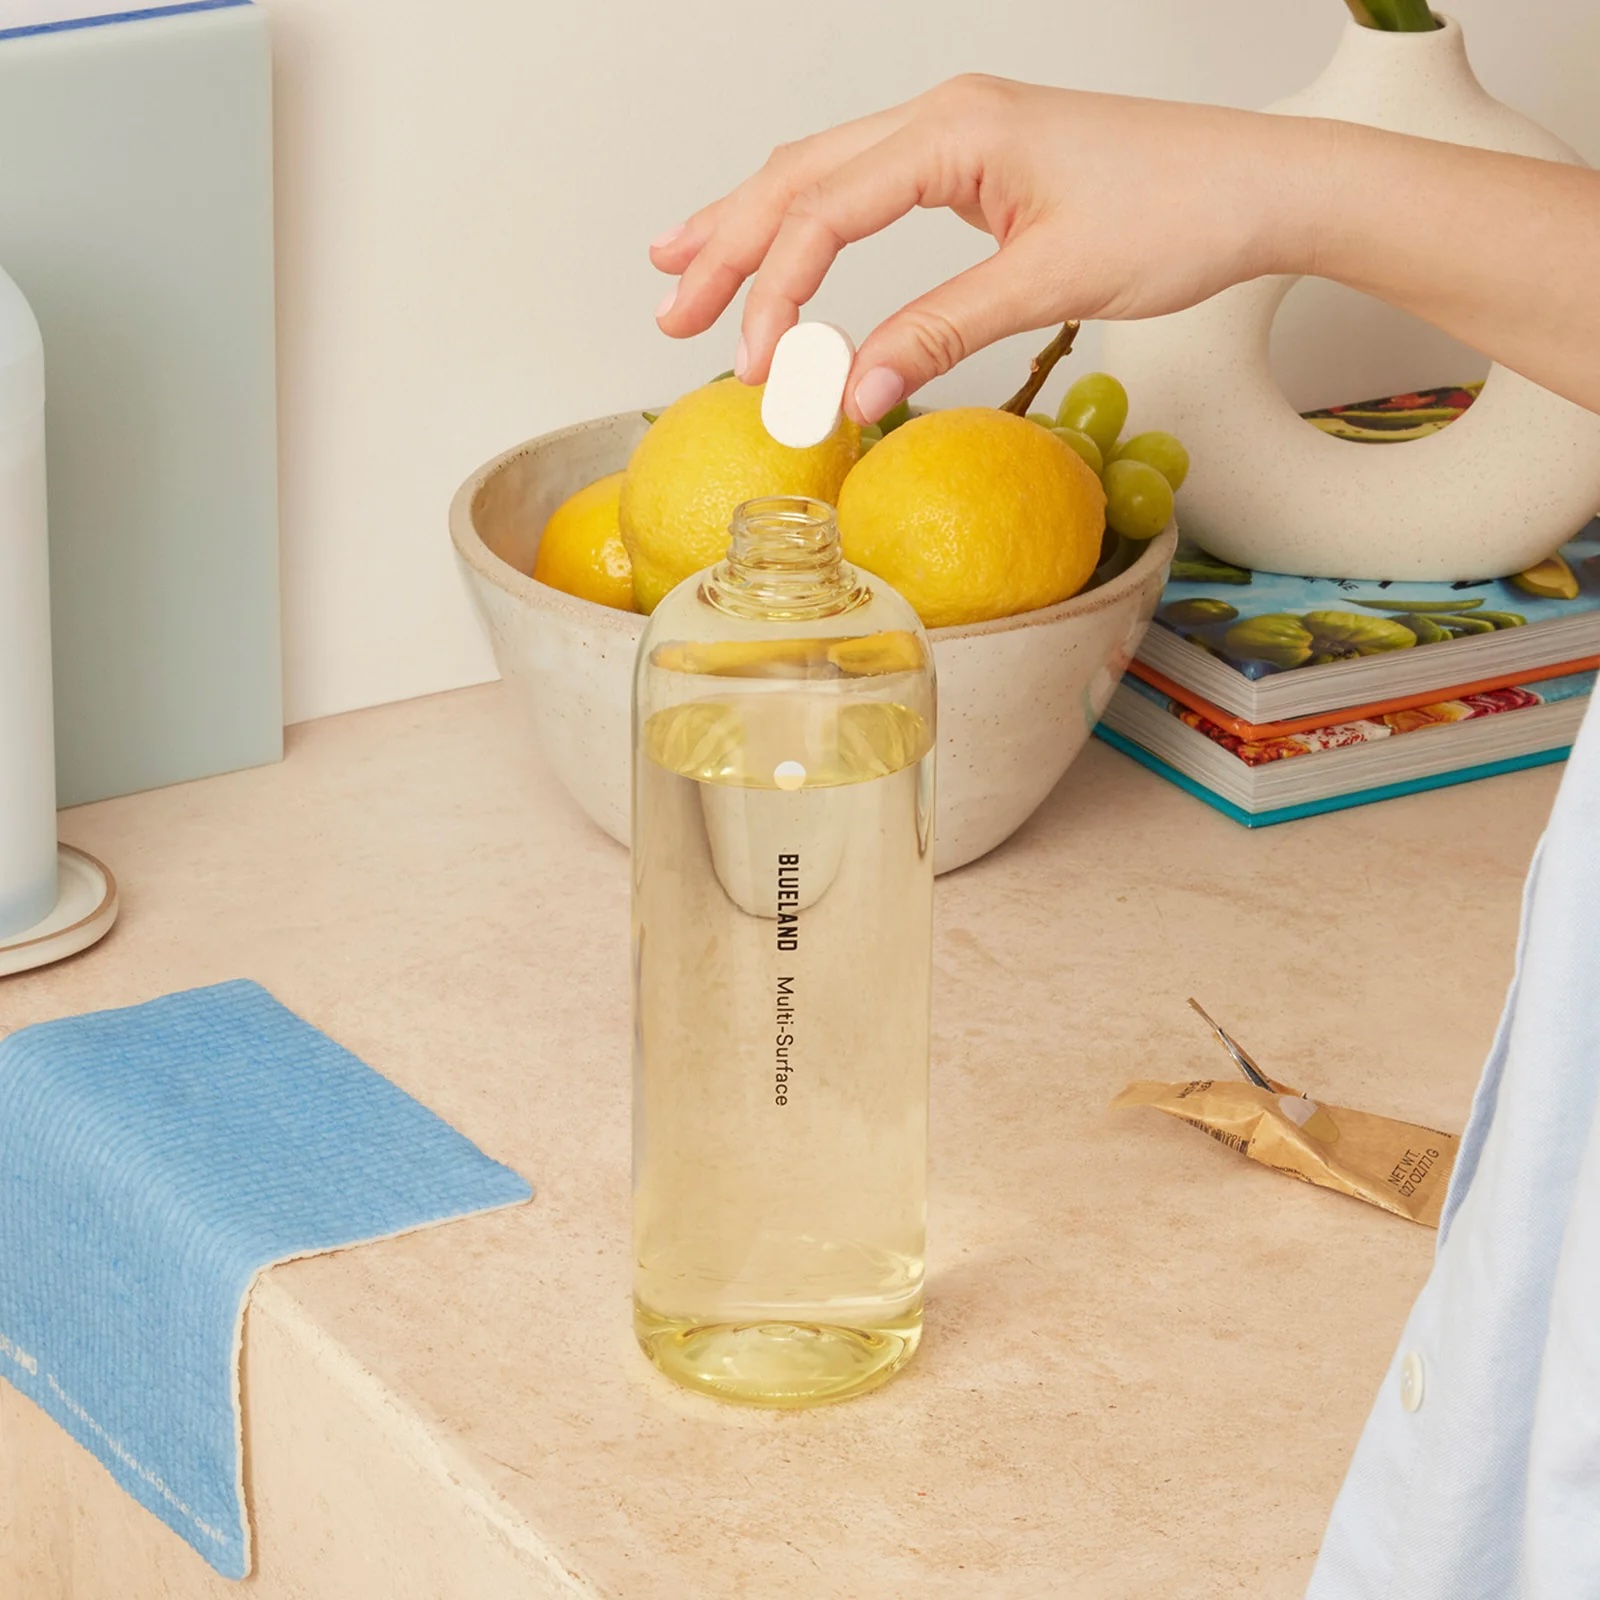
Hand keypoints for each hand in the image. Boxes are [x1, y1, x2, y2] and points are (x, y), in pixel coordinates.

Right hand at [648, 76, 1317, 421]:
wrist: (1259, 185)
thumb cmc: (1177, 214)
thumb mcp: (1049, 283)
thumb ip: (939, 332)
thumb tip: (851, 393)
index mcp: (953, 130)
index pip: (825, 212)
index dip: (776, 294)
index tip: (756, 370)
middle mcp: (943, 117)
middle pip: (800, 176)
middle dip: (728, 246)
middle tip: (671, 309)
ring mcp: (957, 133)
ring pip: (824, 172)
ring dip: (754, 225)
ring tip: (684, 266)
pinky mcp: (976, 161)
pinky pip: (866, 182)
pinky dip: (812, 219)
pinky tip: (784, 241)